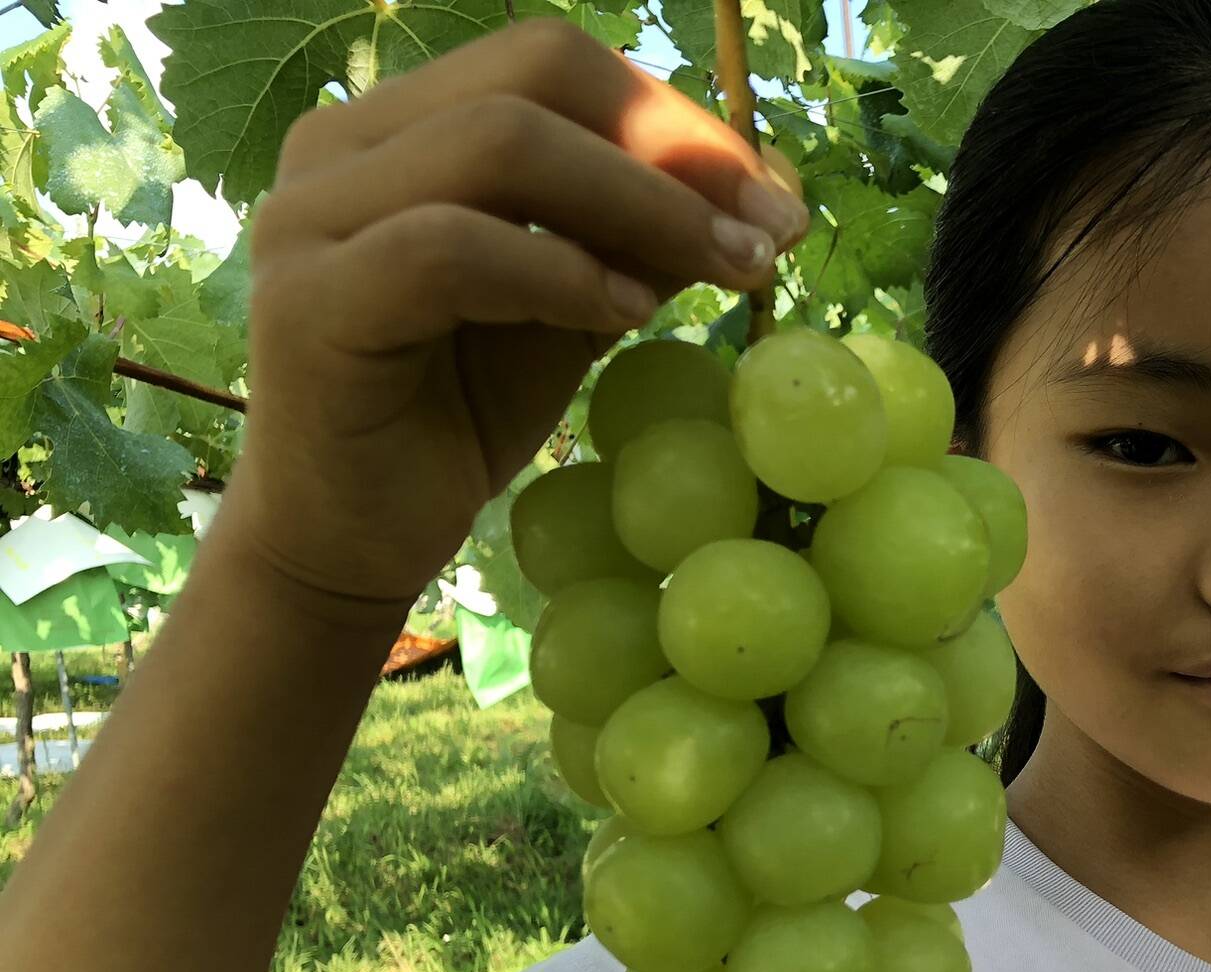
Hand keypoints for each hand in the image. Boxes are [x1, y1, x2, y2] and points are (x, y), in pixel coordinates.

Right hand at [218, 17, 807, 608]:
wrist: (351, 541)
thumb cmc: (456, 416)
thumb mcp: (574, 309)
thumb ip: (637, 240)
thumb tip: (759, 194)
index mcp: (402, 125)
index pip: (552, 64)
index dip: (675, 116)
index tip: (775, 199)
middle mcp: (342, 144)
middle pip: (532, 77)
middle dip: (674, 149)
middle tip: (771, 232)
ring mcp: (312, 215)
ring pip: (498, 145)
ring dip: (639, 205)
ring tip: (723, 272)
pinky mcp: (309, 303)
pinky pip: (451, 250)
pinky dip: (558, 272)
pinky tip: (626, 316)